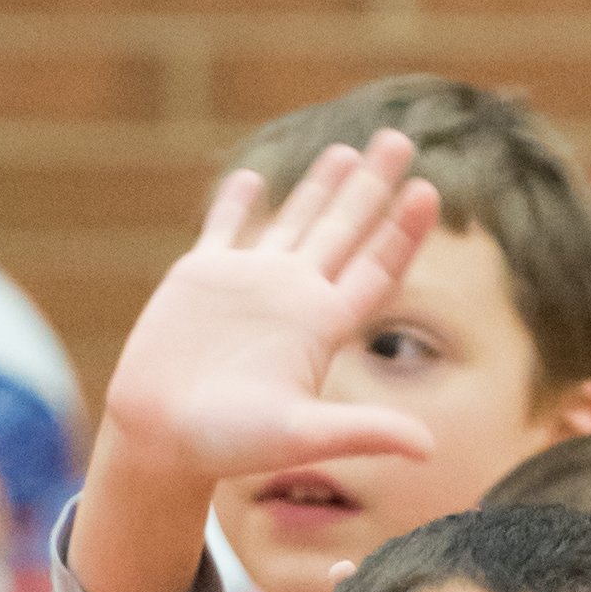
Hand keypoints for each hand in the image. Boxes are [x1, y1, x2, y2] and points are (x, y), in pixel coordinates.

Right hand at [73, 144, 435, 591]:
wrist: (160, 439)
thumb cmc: (229, 445)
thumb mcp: (302, 435)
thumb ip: (364, 432)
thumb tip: (430, 450)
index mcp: (320, 327)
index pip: (374, 269)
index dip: (401, 232)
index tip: (429, 192)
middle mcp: (292, 298)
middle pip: (344, 230)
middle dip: (372, 186)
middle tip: (400, 140)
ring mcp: (248, 284)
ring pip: (293, 221)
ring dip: (321, 186)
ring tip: (346, 151)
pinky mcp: (200, 278)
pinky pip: (225, 229)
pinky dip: (237, 202)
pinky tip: (251, 178)